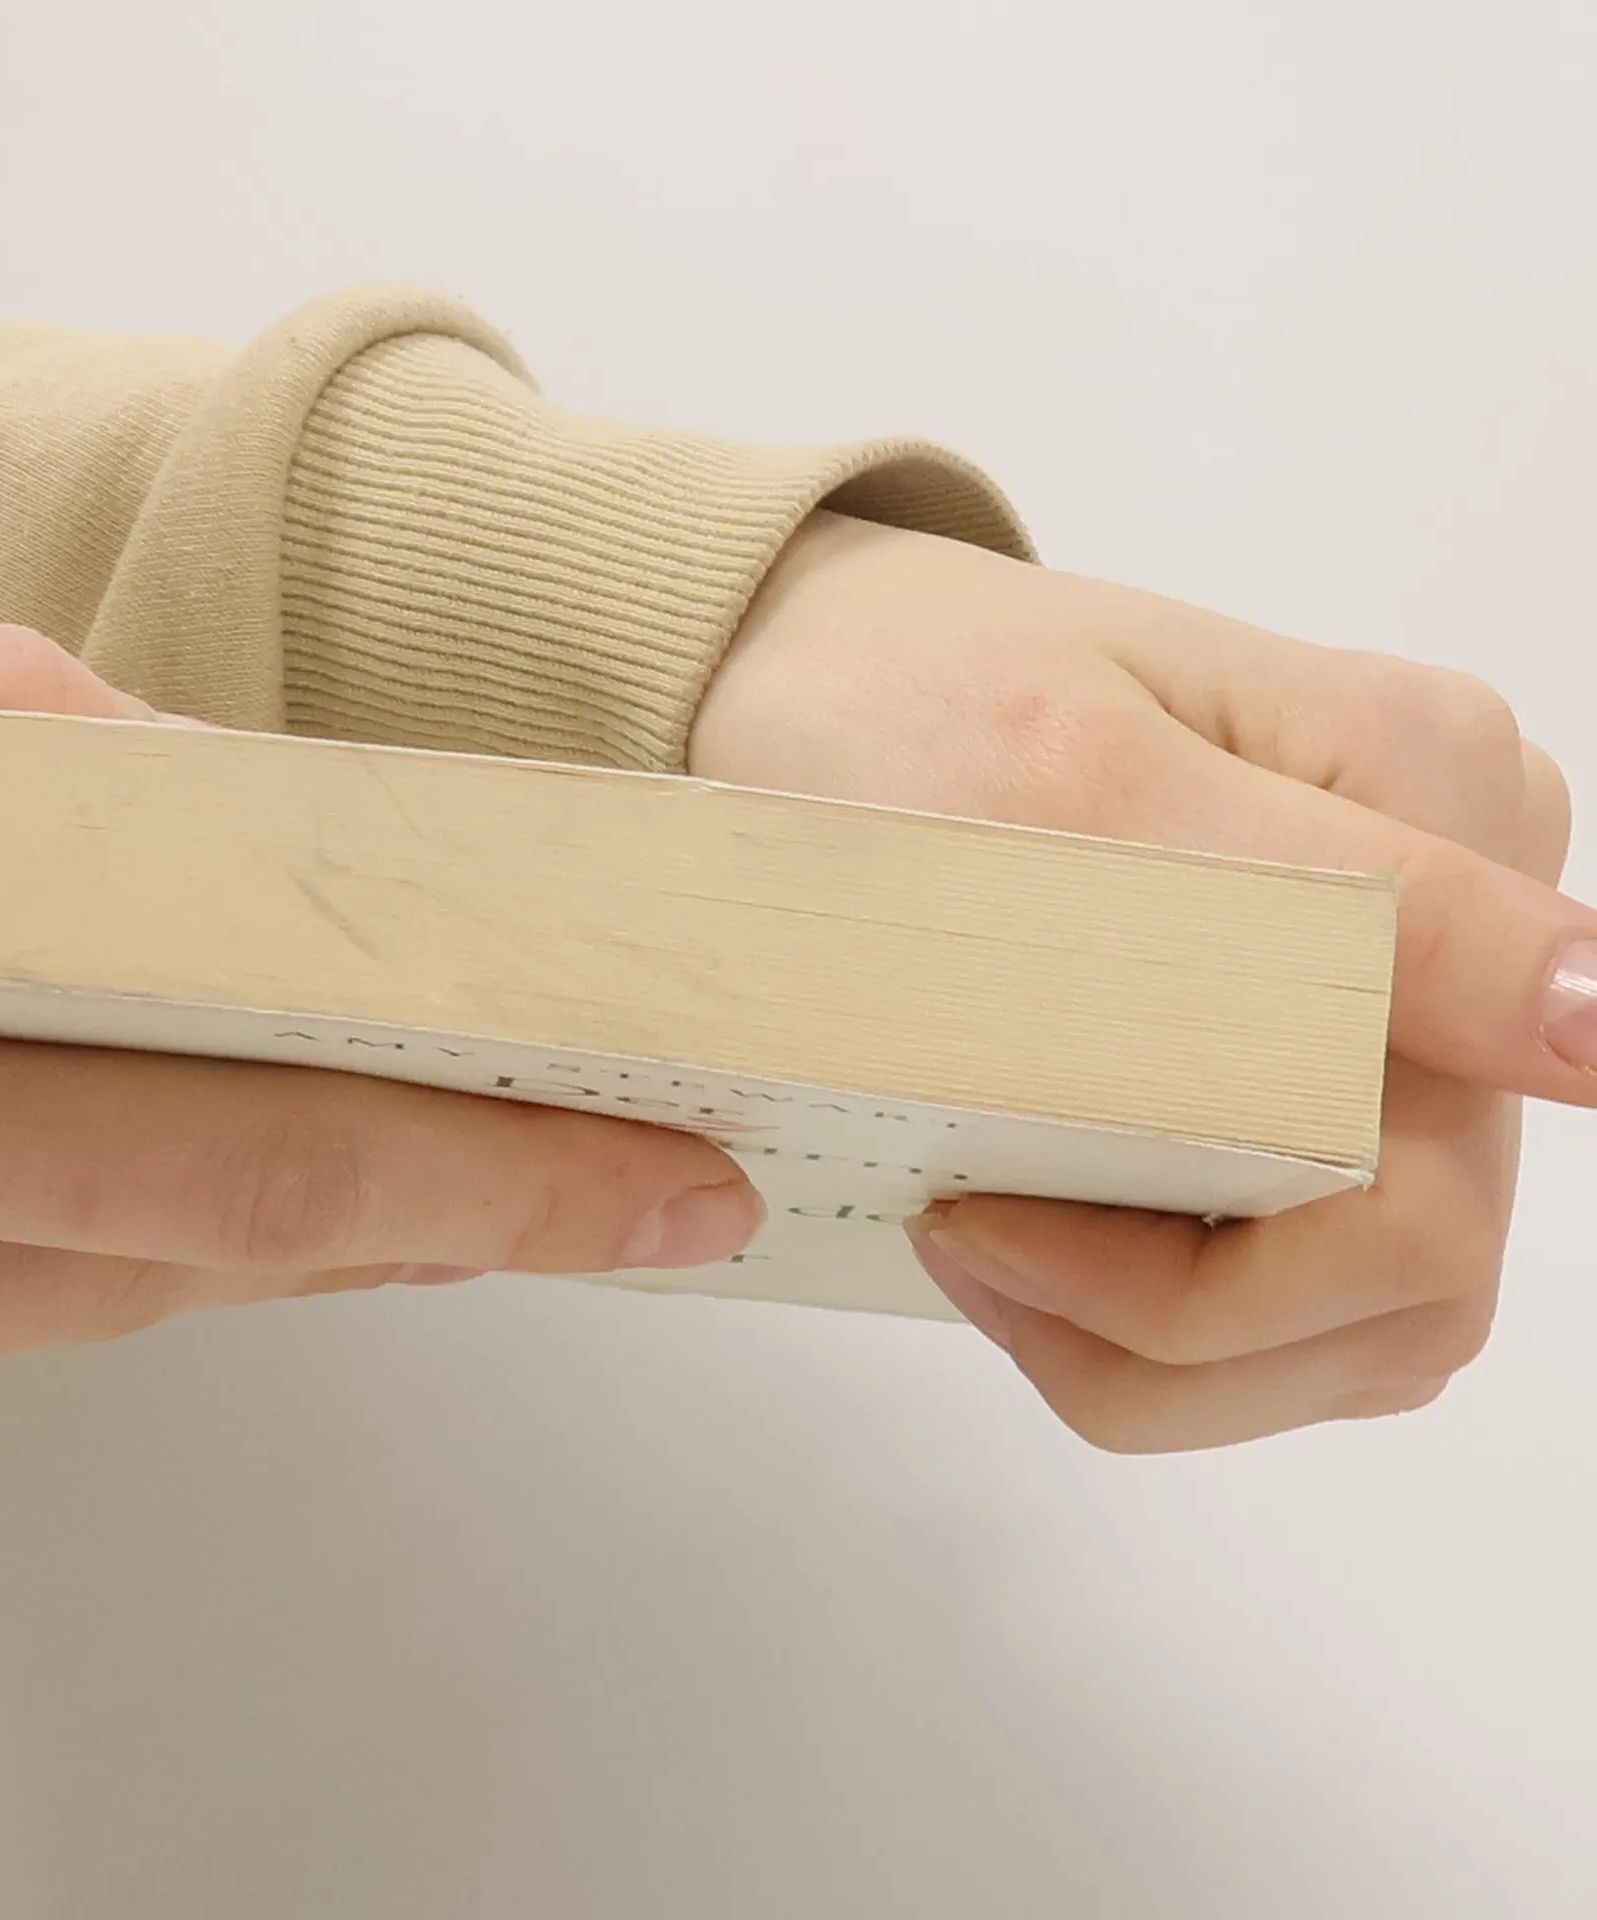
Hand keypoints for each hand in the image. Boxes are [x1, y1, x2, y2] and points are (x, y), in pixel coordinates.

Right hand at [0, 628, 761, 1504]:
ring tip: (491, 1157)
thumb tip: (144, 761)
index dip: (489, 1179)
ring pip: (134, 1295)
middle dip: (459, 1217)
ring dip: (321, 1227)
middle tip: (639, 1174)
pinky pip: (25, 1313)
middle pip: (231, 1263)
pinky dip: (162, 1241)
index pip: (247, 1173)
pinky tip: (240, 1177)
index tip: (659, 1180)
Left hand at [690, 510, 1588, 1451]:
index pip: (1424, 1177)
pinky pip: (1290, 1274)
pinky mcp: (1305, 1064)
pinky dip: (1151, 1312)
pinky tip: (1026, 1236)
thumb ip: (1347, 908)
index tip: (984, 1224)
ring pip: (1361, 1307)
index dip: (1215, 1282)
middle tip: (971, 1242)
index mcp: (1434, 809)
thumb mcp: (1078, 785)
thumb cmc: (898, 699)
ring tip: (984, 1243)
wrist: (795, 672)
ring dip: (1164, 1344)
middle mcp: (1449, 912)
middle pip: (1412, 1268)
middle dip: (1176, 1327)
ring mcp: (1386, 1004)